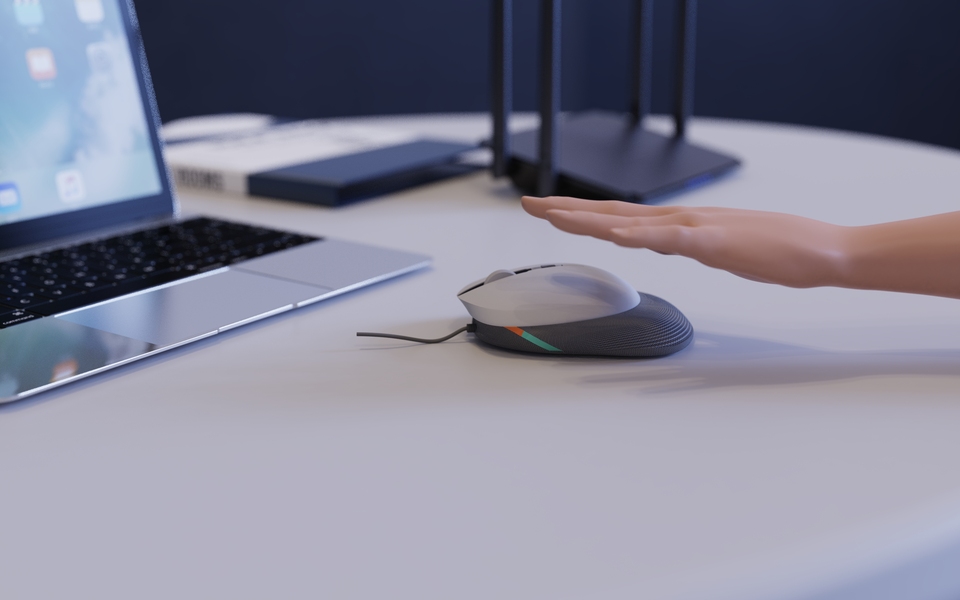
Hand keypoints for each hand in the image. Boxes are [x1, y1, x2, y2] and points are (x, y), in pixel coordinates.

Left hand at [521, 196, 850, 287]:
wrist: (821, 249)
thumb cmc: (775, 250)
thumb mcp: (715, 249)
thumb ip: (683, 245)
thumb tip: (654, 243)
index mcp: (679, 225)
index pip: (618, 217)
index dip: (580, 213)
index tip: (547, 210)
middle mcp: (680, 220)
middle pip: (613, 214)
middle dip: (567, 210)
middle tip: (529, 204)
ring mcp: (697, 228)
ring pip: (632, 222)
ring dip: (591, 218)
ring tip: (554, 215)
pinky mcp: (717, 242)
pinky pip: (673, 238)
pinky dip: (643, 236)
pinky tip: (618, 235)